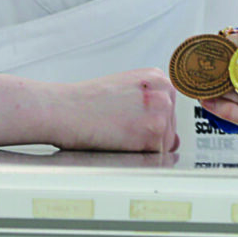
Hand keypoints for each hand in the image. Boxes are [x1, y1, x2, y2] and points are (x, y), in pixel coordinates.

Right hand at [43, 69, 181, 151]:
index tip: (135, 122)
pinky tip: (120, 143)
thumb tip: (174, 140)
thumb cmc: (85, 102)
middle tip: (121, 129)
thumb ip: (151, 108)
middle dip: (148, 135)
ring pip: (164, 144)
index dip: (149, 121)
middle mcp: (164, 93)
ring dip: (142, 148)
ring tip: (118, 134)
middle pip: (169, 128)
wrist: (64, 110)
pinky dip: (139, 158)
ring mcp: (160, 113)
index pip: (170, 109)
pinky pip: (156, 157)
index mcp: (158, 78)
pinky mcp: (153, 134)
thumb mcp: (126, 92)